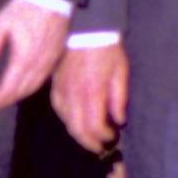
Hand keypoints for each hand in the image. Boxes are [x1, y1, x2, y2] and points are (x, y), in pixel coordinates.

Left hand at [0, 0, 69, 115]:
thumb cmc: (24, 8)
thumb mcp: (1, 25)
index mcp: (24, 58)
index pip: (8, 87)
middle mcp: (39, 64)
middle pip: (22, 91)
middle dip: (6, 101)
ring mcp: (49, 61)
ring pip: (33, 87)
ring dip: (18, 95)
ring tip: (3, 99)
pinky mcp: (55, 56)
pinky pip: (42, 79)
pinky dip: (29, 87)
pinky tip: (21, 86)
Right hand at [51, 41, 128, 155]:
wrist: (87, 29)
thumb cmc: (107, 50)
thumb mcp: (121, 72)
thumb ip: (119, 98)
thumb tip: (119, 120)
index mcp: (93, 92)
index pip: (95, 126)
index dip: (104, 136)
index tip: (113, 137)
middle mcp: (74, 95)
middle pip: (78, 130)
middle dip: (90, 143)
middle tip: (100, 147)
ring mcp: (62, 91)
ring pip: (67, 122)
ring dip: (78, 134)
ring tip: (90, 138)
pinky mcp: (55, 86)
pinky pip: (59, 110)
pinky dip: (67, 120)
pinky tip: (75, 122)